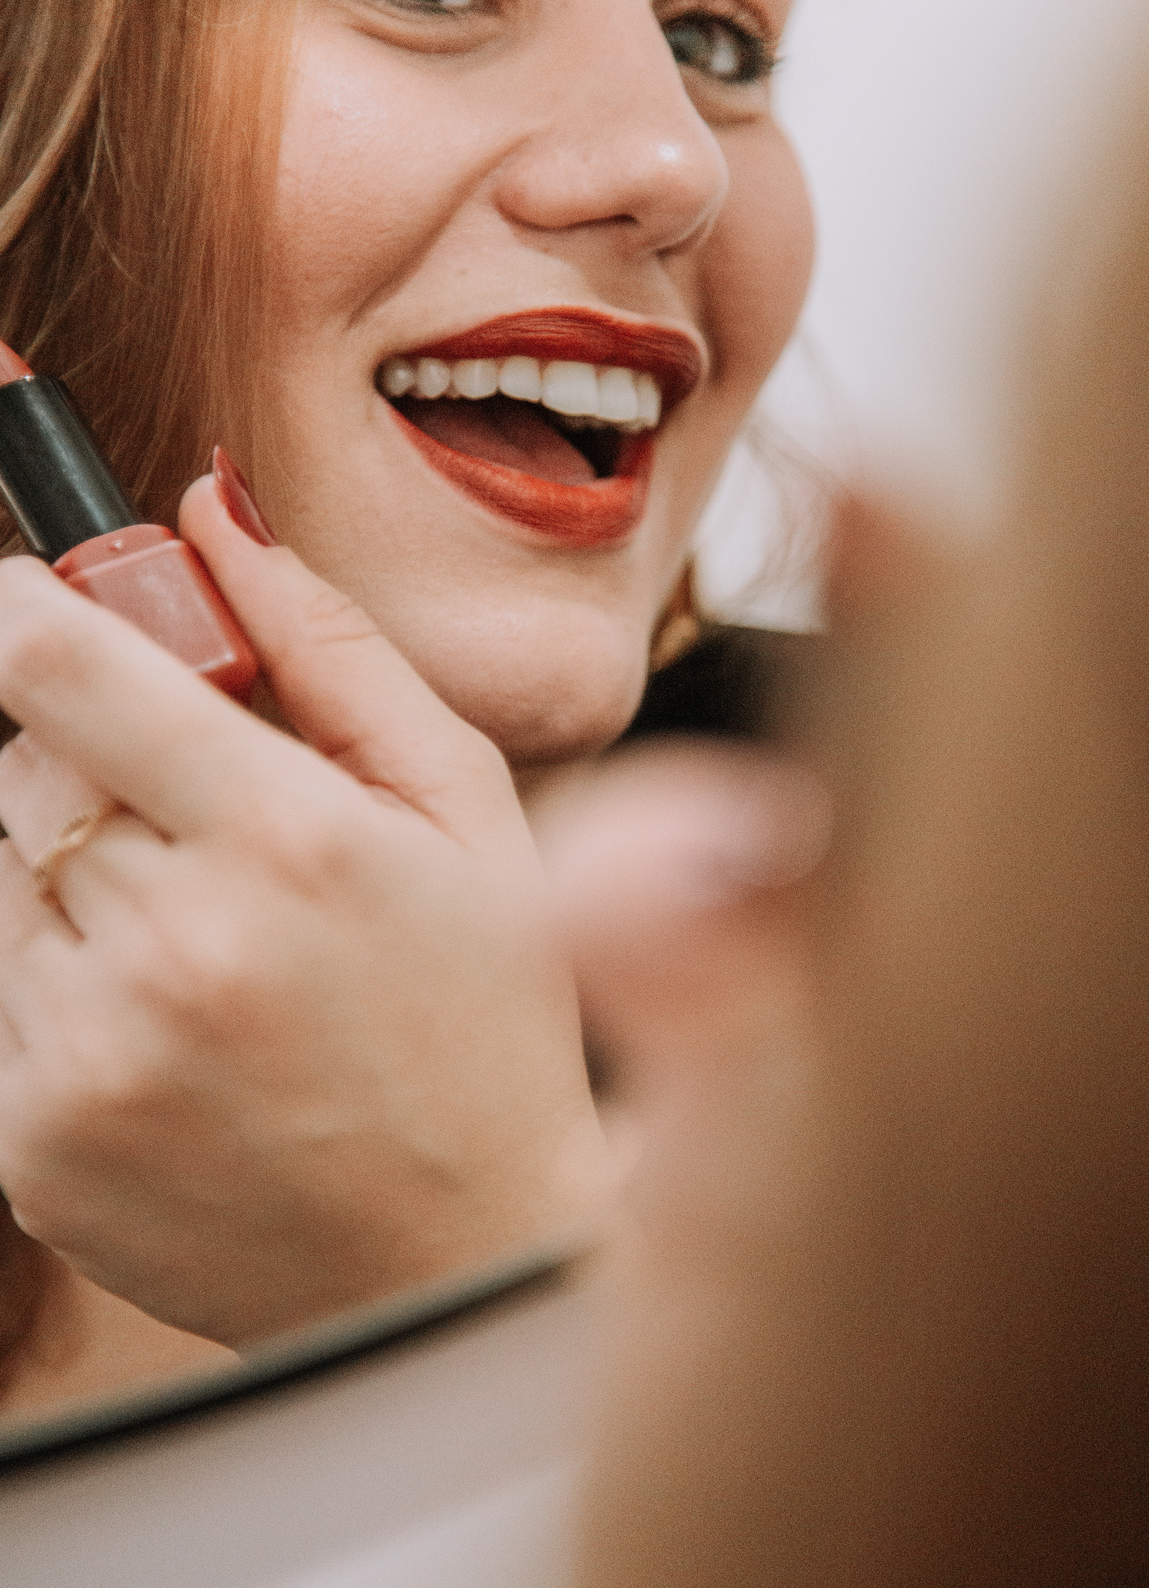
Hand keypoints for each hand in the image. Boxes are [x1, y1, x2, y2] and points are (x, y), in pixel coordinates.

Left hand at [0, 476, 609, 1346]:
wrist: (458, 1253)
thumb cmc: (488, 1018)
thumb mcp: (465, 810)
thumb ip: (332, 647)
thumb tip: (209, 509)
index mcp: (287, 842)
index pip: (60, 665)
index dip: (28, 609)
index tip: (37, 607)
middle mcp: (169, 948)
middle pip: (25, 768)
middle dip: (91, 760)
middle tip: (200, 818)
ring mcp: (87, 1058)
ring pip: (3, 874)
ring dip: (76, 875)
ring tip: (208, 944)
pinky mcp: (32, 1145)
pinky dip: (63, 980)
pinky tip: (177, 1026)